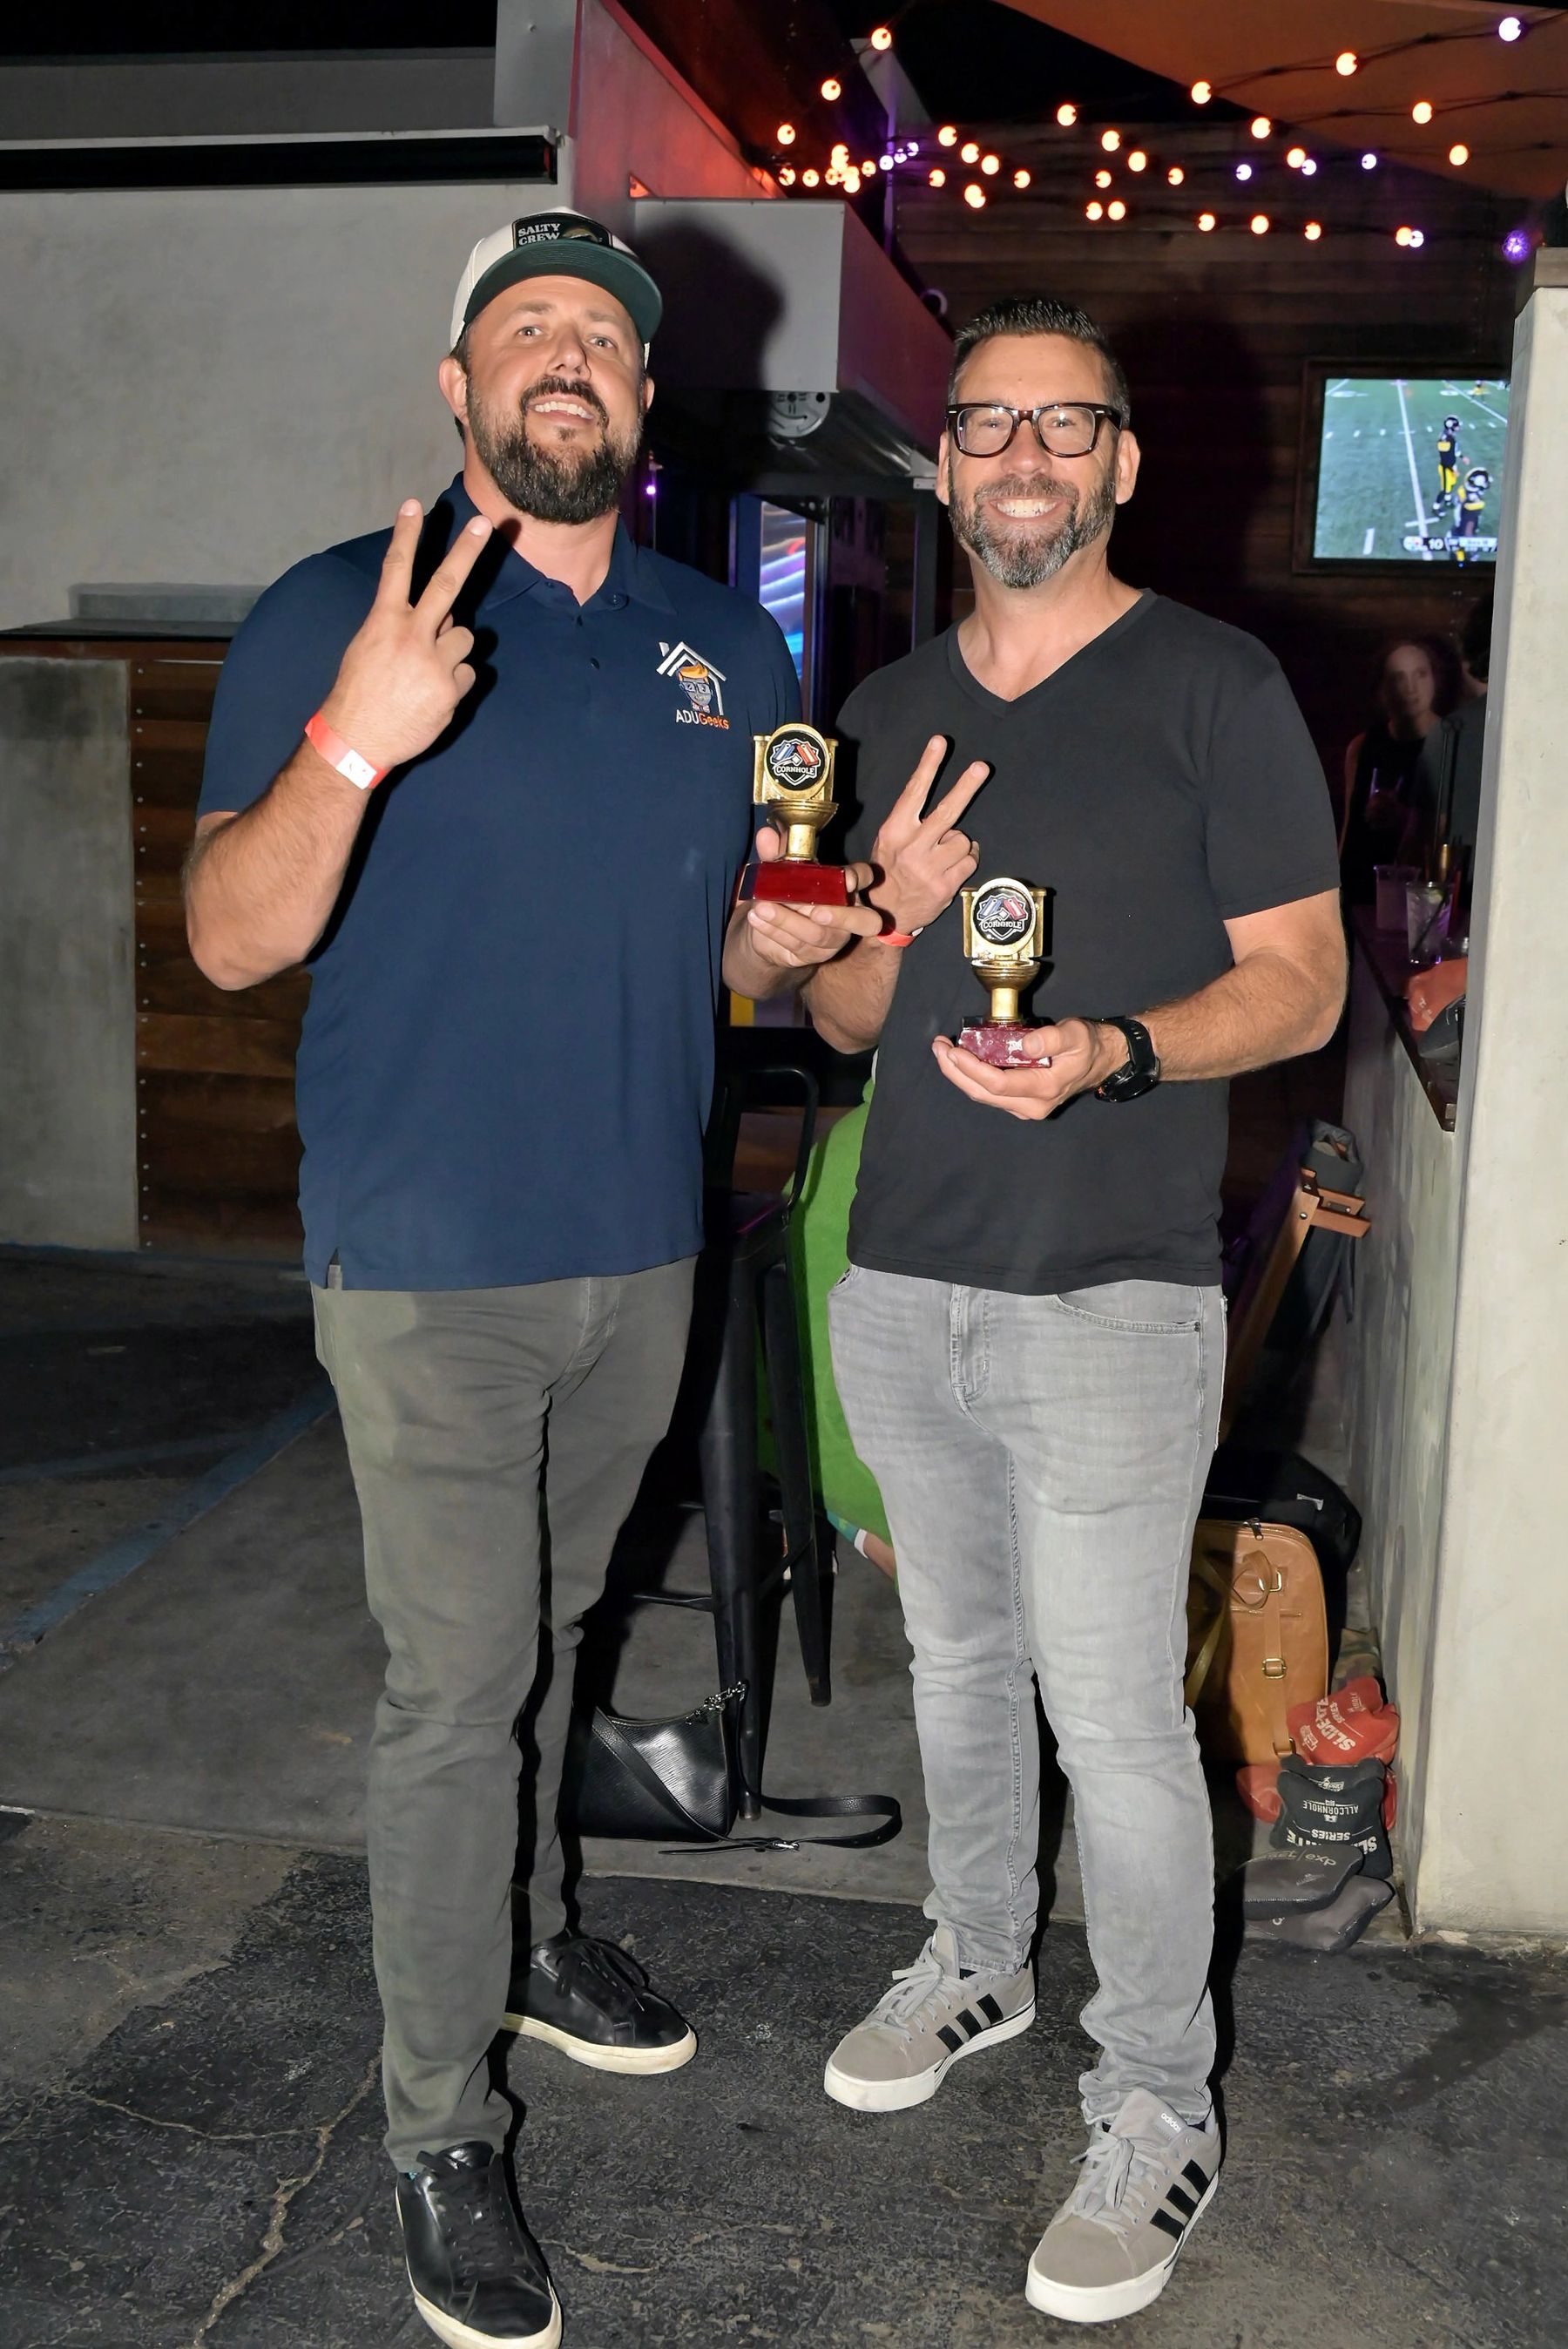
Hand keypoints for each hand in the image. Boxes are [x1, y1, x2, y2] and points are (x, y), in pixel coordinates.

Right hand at [317, 500, 491, 772]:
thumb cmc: (360, 692)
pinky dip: (455, 682)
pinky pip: (468, 673)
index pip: (397, 568)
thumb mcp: (369, 647)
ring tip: (427, 672)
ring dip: (453, 649)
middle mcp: (411, 636)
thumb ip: (405, 625)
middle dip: (467, 550)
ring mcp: (434, 662)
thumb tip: (443, 613)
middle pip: (447, 584)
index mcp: (384, 621)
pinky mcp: (451, 689)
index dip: (407, 534)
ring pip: (465, 637)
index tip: (414, 504)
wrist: (357, 740)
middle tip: (485, 523)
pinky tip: (432, 696)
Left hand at [741, 830, 881, 972]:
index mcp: (846, 887)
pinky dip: (774, 930)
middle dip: (842, 917)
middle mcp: (849, 914)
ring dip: (788, 921)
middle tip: (816, 911)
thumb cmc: (785, 892)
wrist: (767, 927)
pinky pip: (797, 945)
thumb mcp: (780, 871)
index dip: (860, 878)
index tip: (848, 879)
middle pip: (866, 922)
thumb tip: (766, 834)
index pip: (865, 878)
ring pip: (820, 934)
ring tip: (761, 907)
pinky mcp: (815, 954)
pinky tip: (756, 918)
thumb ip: (777, 854)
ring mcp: (834, 938)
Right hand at [867, 737, 987, 932]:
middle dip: (966, 786)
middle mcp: (912, 848)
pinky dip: (966, 861)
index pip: (915, 792)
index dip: (928, 765)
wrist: (885, 913)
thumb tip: (940, 795)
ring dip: (959, 845)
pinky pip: (970, 860)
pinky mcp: (945, 886)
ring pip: (963, 840)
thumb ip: (910, 819)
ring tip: (943, 855)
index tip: (940, 742)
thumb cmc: (891, 869)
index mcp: (895, 831)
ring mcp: (929, 869)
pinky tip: (951, 868)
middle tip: (981, 767)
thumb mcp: (889, 840)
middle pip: (947, 812)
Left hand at [932, 1017, 1125, 1120]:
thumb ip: (1052, 1038)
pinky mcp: (1020, 1102)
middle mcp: (1031, 1105)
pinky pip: (989, 1092)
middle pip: (983, 1093)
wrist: (1101, 1060)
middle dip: (955, 1072)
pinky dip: (971, 1076)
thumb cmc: (1088, 1045)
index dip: (971, 1068)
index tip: (953, 1050)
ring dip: (959, 1074)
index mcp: (1044, 1089)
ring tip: (943, 1051)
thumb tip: (1025, 1044)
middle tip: (938, 1047)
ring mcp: (1025, 1107)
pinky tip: (960, 1059)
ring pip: (983, 1095)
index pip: (998, 1084)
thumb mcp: (1075, 1034)